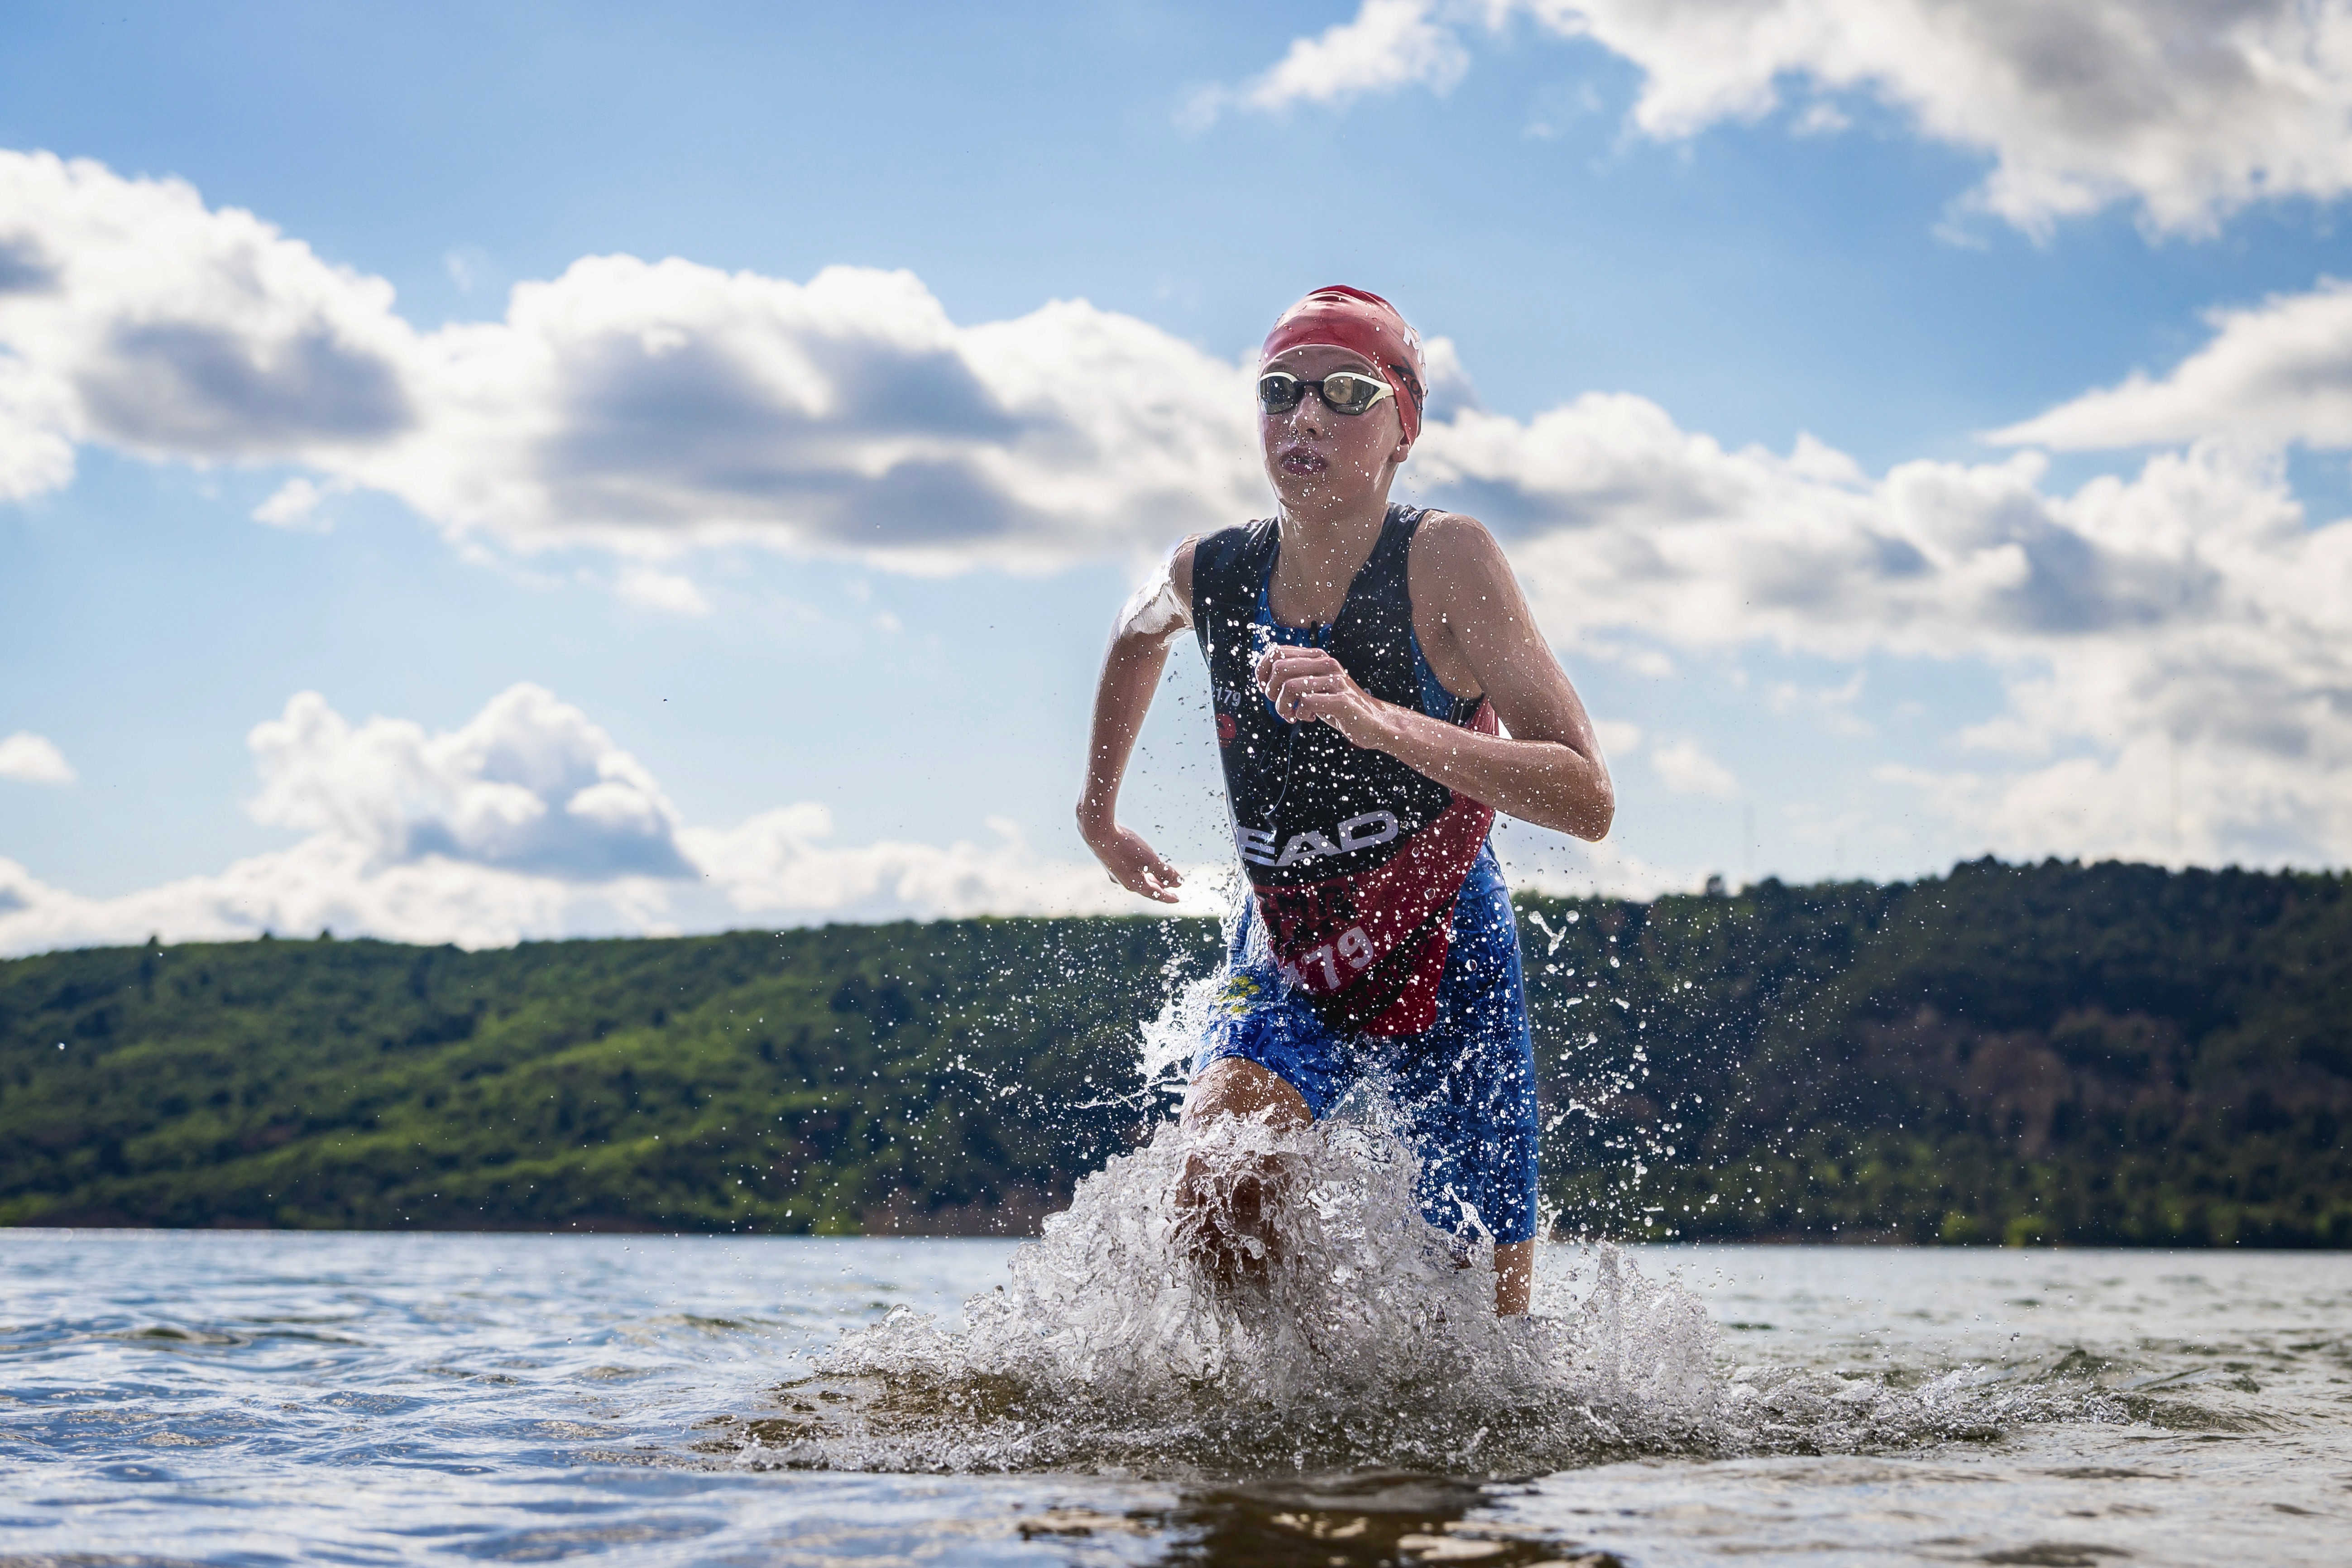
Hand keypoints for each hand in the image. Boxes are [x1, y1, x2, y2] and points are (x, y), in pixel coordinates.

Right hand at [1082, 819, 1183, 903]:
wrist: (1098, 832)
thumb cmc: (1124, 846)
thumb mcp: (1150, 860)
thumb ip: (1165, 872)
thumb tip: (1179, 882)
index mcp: (1134, 884)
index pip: (1155, 894)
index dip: (1168, 896)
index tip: (1178, 899)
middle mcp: (1124, 881)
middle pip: (1146, 887)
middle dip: (1160, 887)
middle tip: (1171, 887)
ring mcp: (1116, 872)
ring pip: (1137, 879)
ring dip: (1150, 878)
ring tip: (1158, 877)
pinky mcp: (1111, 862)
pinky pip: (1130, 870)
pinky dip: (1140, 870)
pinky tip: (1140, 864)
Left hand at [1253, 646, 1393, 748]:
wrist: (1371, 721)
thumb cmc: (1336, 704)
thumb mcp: (1313, 685)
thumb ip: (1294, 676)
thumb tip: (1264, 677)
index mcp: (1316, 656)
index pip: (1277, 652)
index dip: (1262, 671)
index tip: (1265, 689)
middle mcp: (1325, 663)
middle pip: (1280, 668)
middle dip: (1271, 691)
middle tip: (1279, 705)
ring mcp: (1335, 680)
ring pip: (1290, 686)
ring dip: (1283, 707)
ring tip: (1291, 715)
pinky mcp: (1341, 700)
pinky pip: (1307, 702)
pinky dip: (1301, 714)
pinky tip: (1308, 718)